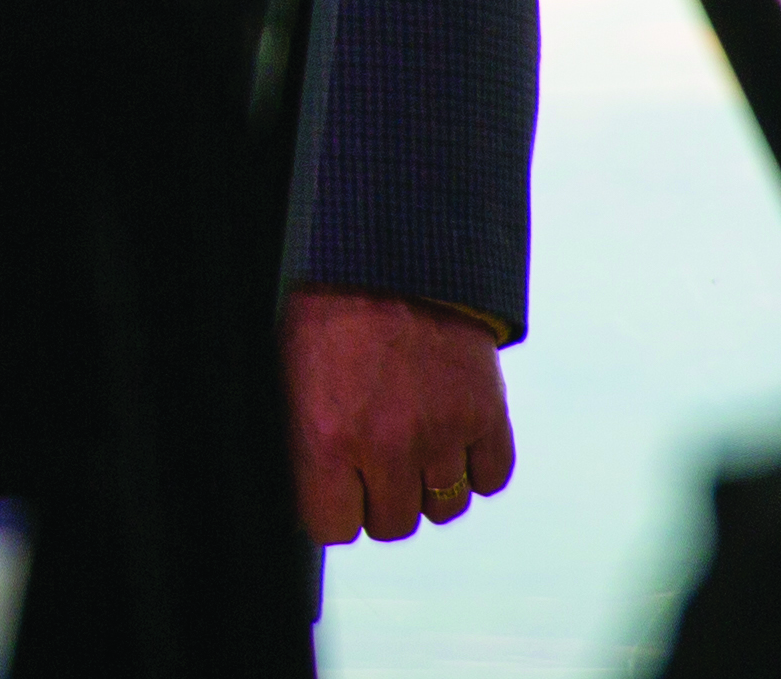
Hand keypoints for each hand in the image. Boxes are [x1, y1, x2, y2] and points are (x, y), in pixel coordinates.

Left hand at [286, 288, 511, 544]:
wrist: (382, 252)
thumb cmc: (324, 310)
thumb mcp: (289, 375)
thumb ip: (304, 442)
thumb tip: (315, 493)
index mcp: (325, 437)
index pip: (334, 528)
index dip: (334, 509)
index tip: (335, 491)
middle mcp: (386, 444)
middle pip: (394, 525)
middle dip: (380, 502)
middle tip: (373, 466)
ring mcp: (441, 430)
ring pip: (445, 507)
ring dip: (428, 487)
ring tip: (412, 447)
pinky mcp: (486, 412)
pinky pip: (491, 478)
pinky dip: (476, 467)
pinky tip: (453, 439)